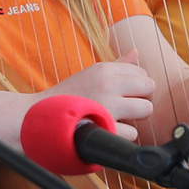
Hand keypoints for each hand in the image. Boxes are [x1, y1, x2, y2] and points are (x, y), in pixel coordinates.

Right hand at [39, 53, 155, 142]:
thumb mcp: (90, 74)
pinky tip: (108, 130)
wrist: (39, 118)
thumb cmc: (67, 97)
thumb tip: (137, 53)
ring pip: (146, 109)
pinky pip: (133, 133)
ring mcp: (108, 106)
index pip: (141, 72)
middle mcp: (108, 84)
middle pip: (149, 87)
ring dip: (134, 117)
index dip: (136, 85)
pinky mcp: (106, 128)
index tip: (122, 93)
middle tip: (124, 106)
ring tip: (118, 118)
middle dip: (141, 98)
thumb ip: (117, 65)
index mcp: (105, 69)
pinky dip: (122, 135)